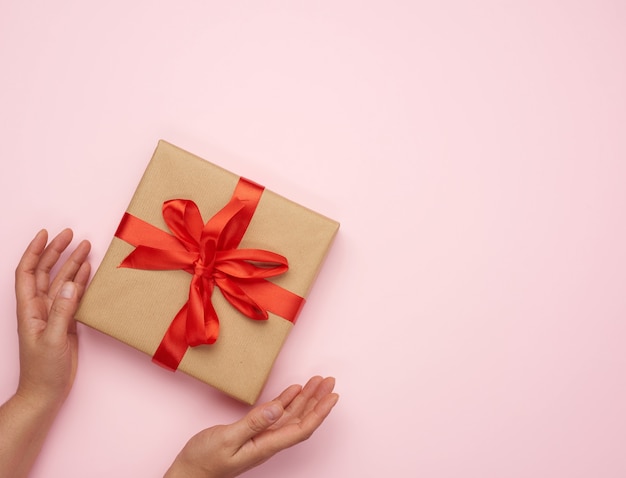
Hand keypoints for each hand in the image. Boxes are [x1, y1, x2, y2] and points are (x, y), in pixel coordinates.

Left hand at [15, 228, 90, 407]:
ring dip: (72, 264)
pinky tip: (87, 271)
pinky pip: (73, 296)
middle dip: (56, 251)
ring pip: (61, 281)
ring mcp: (53, 314)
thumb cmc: (43, 371)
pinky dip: (80, 282)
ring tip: (86, 247)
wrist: (45, 392)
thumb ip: (61, 312)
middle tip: (71, 235)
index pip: (28, 272)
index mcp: (29, 310)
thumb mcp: (52, 340)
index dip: (35, 252)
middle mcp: (39, 308)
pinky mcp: (65, 322)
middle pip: (45, 272)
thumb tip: (70, 285)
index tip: (46, 234)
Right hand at [165, 376, 338, 477]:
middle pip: (301, 419)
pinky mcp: (252, 432)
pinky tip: (293, 390)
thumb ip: (252, 423)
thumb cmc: (204, 461)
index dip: (319, 412)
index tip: (332, 396)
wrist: (189, 473)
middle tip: (329, 381)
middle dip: (317, 400)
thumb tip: (277, 409)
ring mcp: (261, 437)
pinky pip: (275, 415)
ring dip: (305, 398)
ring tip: (316, 381)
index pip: (301, 428)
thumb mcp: (227, 439)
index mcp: (266, 445)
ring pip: (291, 416)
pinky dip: (286, 401)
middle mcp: (268, 442)